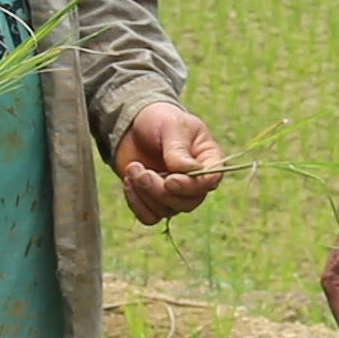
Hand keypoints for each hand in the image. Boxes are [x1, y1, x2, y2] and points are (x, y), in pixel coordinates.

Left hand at [112, 102, 230, 224]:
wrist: (134, 125)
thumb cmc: (160, 120)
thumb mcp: (172, 126)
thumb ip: (178, 149)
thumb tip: (186, 171)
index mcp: (208, 160)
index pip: (210, 182)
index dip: (191, 186)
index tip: (170, 180)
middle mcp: (195, 182)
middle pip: (187, 202)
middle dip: (160, 191)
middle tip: (140, 171)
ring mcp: (175, 194)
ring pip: (167, 211)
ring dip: (145, 193)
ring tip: (132, 168)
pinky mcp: (154, 201)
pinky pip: (150, 217)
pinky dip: (137, 203)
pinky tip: (129, 182)